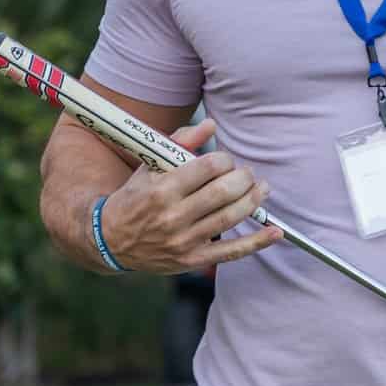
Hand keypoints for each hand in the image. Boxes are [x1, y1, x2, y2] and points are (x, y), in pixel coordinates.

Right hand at [98, 118, 279, 273]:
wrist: (111, 241)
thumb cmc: (134, 198)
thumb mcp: (148, 166)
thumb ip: (179, 142)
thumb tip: (210, 125)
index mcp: (161, 189)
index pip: (207, 168)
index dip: (224, 160)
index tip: (225, 160)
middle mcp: (173, 216)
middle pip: (223, 192)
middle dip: (243, 178)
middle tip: (246, 173)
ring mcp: (184, 241)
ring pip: (231, 217)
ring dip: (253, 200)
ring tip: (261, 188)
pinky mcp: (193, 260)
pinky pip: (232, 252)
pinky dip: (257, 242)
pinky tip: (275, 231)